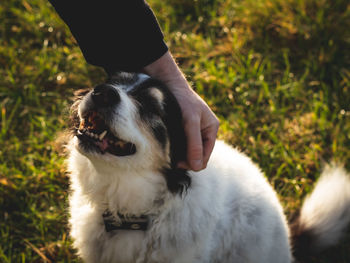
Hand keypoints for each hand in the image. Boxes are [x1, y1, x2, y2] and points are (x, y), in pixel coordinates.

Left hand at [143, 52, 218, 170]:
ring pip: (188, 153)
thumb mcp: (190, 121)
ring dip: (179, 155)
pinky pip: (181, 147)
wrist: (168, 85)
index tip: (178, 163)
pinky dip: (174, 149)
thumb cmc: (182, 100)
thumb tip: (198, 166)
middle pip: (197, 157)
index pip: (205, 157)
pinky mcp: (182, 131)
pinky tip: (166, 147)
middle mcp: (204, 132)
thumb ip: (194, 143)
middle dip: (186, 160)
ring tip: (167, 152)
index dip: (193, 163)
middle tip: (171, 159)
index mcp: (211, 129)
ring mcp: (193, 132)